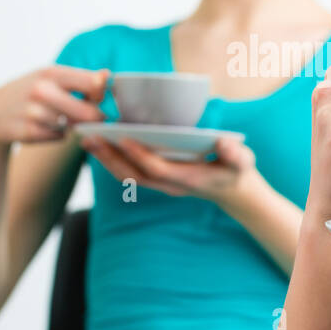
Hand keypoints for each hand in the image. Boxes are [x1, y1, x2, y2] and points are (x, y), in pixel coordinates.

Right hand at [0, 64, 109, 146]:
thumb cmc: (33, 92)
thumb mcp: (51, 77)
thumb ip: (81, 78)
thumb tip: (107, 75)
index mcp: (52, 72)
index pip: (94, 83)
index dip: (102, 93)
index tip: (99, 95)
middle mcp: (42, 90)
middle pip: (89, 113)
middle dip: (96, 117)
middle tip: (94, 116)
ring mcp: (35, 112)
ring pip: (74, 126)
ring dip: (73, 125)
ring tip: (61, 118)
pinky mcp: (30, 132)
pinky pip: (60, 136)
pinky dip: (58, 134)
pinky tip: (47, 127)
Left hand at [80, 133, 259, 206]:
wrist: (234, 191)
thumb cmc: (237, 171)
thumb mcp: (242, 161)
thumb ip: (235, 154)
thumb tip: (224, 143)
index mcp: (188, 178)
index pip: (157, 168)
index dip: (138, 154)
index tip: (122, 137)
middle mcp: (170, 184)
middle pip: (133, 175)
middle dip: (110, 158)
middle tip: (90, 138)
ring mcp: (162, 185)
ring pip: (128, 176)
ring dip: (106, 160)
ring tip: (87, 140)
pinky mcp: (158, 180)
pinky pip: (130, 174)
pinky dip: (113, 161)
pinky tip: (102, 146)